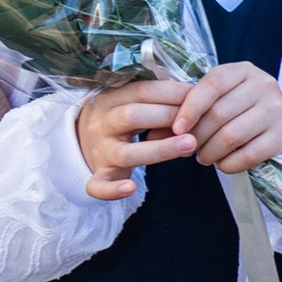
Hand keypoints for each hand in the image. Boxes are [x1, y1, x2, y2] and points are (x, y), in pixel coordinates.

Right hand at [75, 73, 198, 198]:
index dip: (171, 93)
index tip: (198, 95)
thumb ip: (158, 101)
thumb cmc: (120, 119)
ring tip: (190, 145)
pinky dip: (112, 190)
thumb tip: (198, 97)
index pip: (142, 91)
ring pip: (126, 153)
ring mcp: (100, 151)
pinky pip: (98, 185)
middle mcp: (102, 123)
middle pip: (132, 117)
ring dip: (160, 149)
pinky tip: (130, 188)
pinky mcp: (98, 175)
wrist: (82, 140)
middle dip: (168, 117)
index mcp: (110, 99)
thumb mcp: (132, 102)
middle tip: (199, 121)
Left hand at [76, 61, 281, 194]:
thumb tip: (149, 133)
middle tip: (190, 150)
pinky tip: (224, 164)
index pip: (212, 84)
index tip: (176, 129)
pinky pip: (249, 154)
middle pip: (219, 114)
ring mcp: (277, 108)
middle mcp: (263, 84)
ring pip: (231, 135)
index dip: (190, 108)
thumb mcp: (218, 104)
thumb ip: (187, 114)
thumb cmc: (241, 114)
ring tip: (205, 159)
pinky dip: (230, 164)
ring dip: (211, 153)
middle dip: (198, 137)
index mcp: (242, 70)